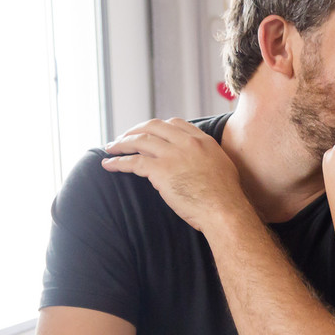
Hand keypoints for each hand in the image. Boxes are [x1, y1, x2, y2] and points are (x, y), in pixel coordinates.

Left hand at [101, 118, 245, 231]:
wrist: (224, 211)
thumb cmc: (226, 198)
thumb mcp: (221, 167)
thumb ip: (205, 159)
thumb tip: (192, 164)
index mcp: (202, 140)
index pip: (174, 123)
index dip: (157, 127)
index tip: (148, 132)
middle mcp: (187, 142)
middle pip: (153, 126)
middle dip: (135, 130)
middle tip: (124, 137)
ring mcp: (173, 154)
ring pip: (140, 140)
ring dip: (121, 143)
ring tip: (110, 148)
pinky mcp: (161, 170)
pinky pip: (134, 162)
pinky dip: (118, 162)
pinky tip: (109, 165)